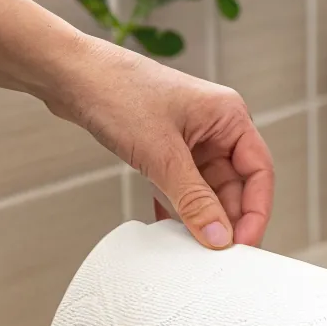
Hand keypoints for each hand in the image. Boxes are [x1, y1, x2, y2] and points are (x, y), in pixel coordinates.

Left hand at [54, 36, 273, 248]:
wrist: (67, 72)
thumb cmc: (115, 90)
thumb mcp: (161, 153)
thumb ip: (194, 199)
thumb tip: (218, 236)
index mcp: (229, 116)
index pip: (259, 172)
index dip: (256, 211)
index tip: (244, 244)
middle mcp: (215, 127)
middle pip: (235, 185)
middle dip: (226, 219)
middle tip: (215, 253)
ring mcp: (190, 138)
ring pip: (208, 189)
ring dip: (200, 216)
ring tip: (190, 244)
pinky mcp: (166, 148)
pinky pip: (183, 187)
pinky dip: (178, 207)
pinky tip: (168, 227)